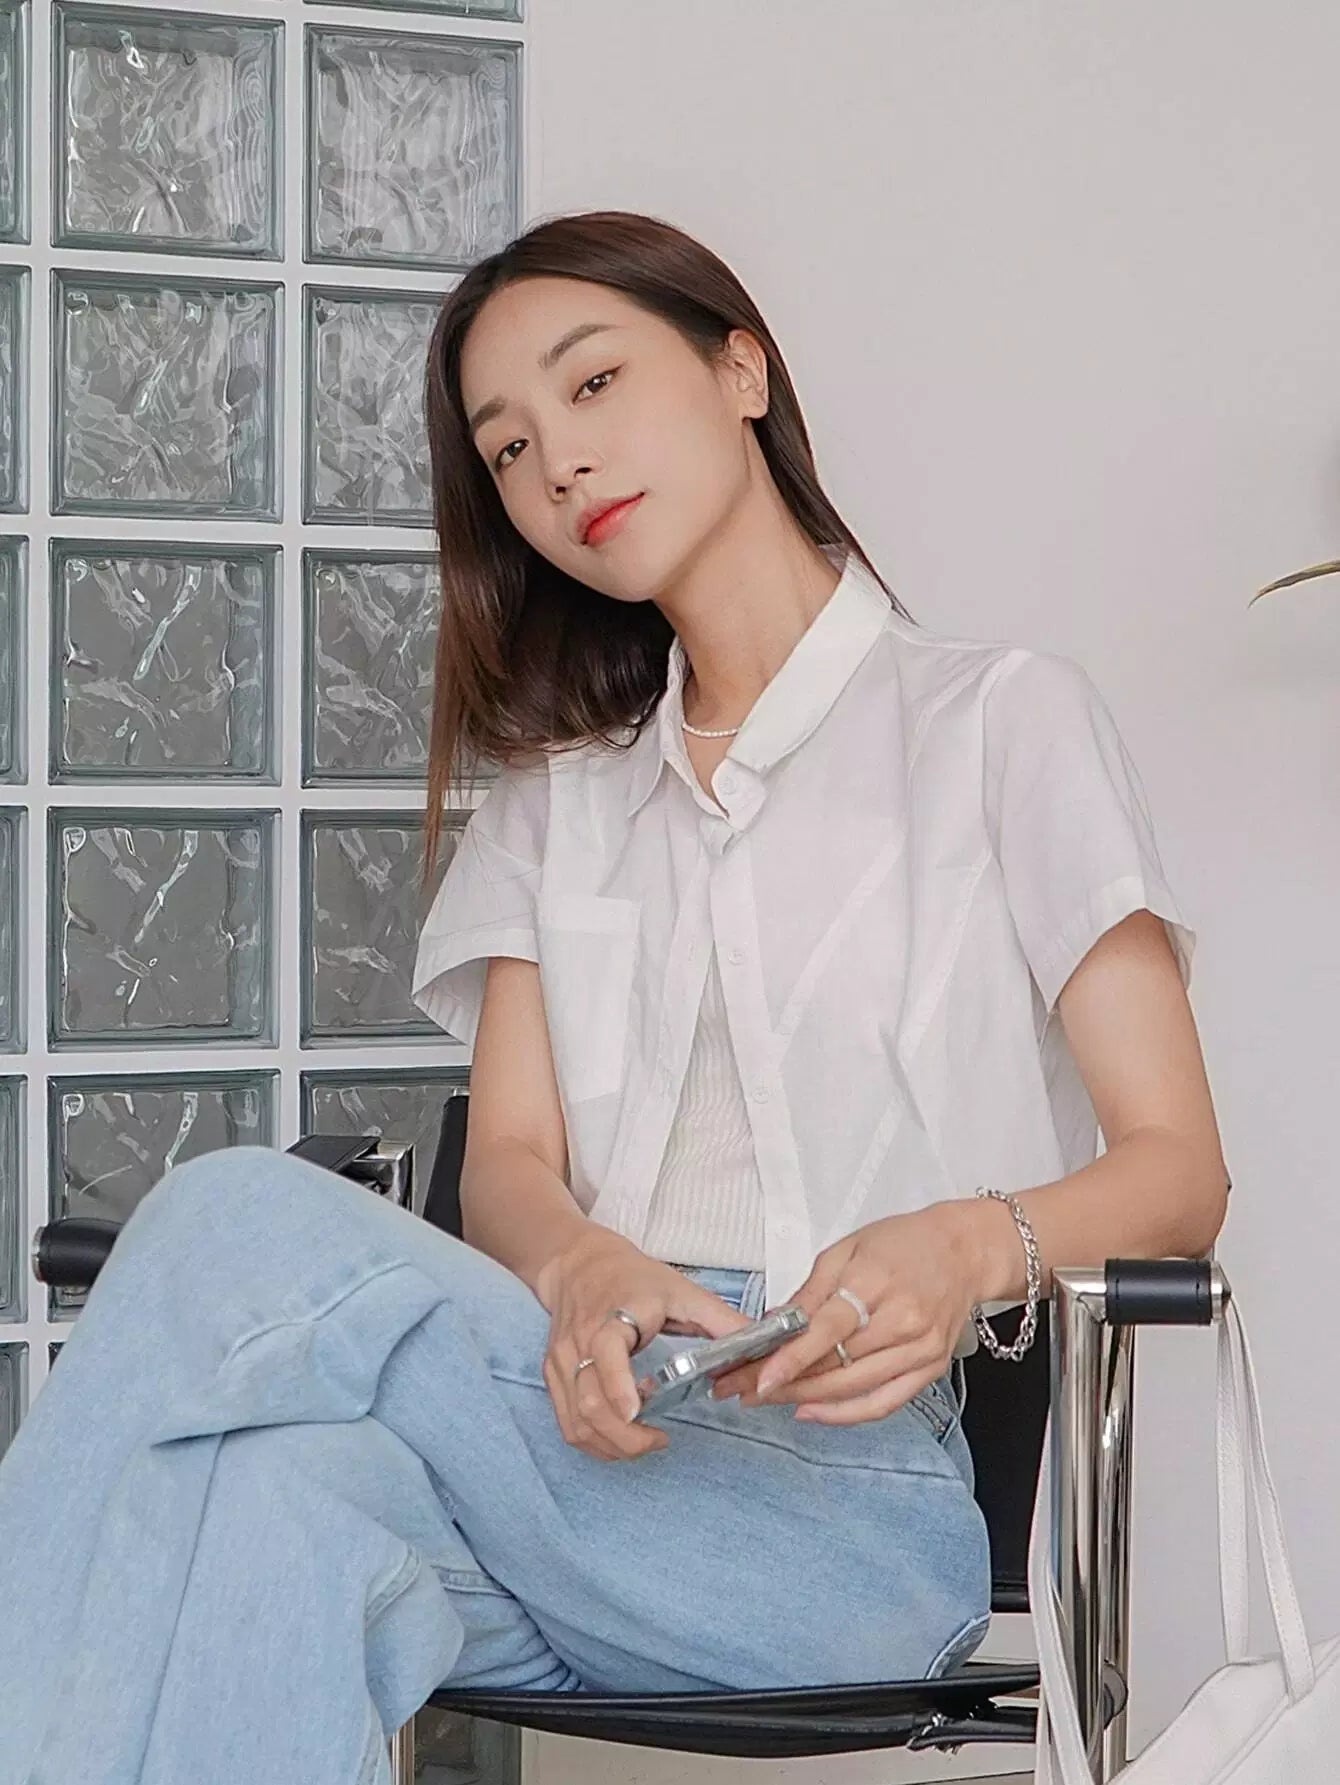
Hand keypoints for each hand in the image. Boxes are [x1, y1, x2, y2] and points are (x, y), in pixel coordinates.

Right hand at [534, 1227, 753, 1461]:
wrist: (578, 1263)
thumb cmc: (632, 1277)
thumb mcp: (682, 1290)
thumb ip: (721, 1321)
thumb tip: (763, 1347)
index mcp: (612, 1317)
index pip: (606, 1351)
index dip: (618, 1386)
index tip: (637, 1413)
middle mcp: (579, 1342)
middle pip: (589, 1402)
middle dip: (625, 1437)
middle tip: (658, 1441)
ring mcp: (561, 1362)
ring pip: (575, 1421)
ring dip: (609, 1445)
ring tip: (643, 1443)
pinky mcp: (553, 1376)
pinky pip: (567, 1423)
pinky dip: (593, 1441)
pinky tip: (619, 1439)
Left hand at [708, 1203, 987, 1424]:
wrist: (965, 1251)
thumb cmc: (904, 1242)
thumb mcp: (847, 1249)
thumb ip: (810, 1291)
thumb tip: (772, 1324)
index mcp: (876, 1283)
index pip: (827, 1330)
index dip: (791, 1358)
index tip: (757, 1376)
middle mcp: (902, 1322)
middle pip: (837, 1366)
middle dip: (785, 1384)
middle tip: (743, 1390)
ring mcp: (920, 1350)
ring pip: (855, 1389)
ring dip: (807, 1400)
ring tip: (769, 1400)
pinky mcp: (931, 1369)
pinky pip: (884, 1403)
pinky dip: (846, 1414)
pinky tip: (813, 1412)